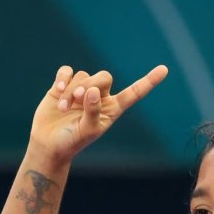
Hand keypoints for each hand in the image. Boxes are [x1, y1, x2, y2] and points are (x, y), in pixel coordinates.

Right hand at [29, 64, 168, 164]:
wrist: (49, 143)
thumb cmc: (73, 141)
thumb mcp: (87, 130)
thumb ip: (93, 111)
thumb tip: (93, 90)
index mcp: (113, 109)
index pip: (134, 93)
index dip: (149, 82)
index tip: (164, 70)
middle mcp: (100, 97)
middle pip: (104, 77)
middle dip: (90, 85)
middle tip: (77, 99)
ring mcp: (82, 90)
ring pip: (83, 75)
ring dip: (71, 90)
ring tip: (63, 108)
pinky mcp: (64, 86)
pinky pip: (68, 71)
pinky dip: (63, 78)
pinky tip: (57, 90)